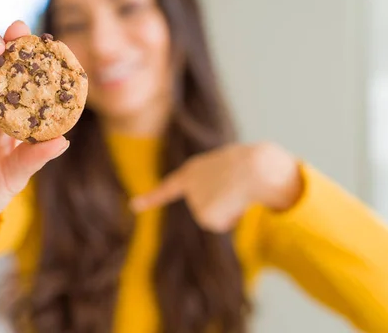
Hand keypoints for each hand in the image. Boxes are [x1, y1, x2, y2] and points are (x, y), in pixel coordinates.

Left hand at [129, 142, 302, 232]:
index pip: (169, 187)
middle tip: (236, 187)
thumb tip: (233, 209)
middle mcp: (188, 186)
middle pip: (206, 207)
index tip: (133, 206)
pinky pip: (222, 224)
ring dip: (231, 209)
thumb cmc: (254, 163)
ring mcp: (193, 200)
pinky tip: (238, 204)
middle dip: (223, 203)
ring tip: (239, 193)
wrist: (254, 167)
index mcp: (193, 170)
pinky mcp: (202, 215)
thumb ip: (226, 186)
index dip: (151, 197)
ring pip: (215, 216)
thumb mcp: (237, 167)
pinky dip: (232, 218)